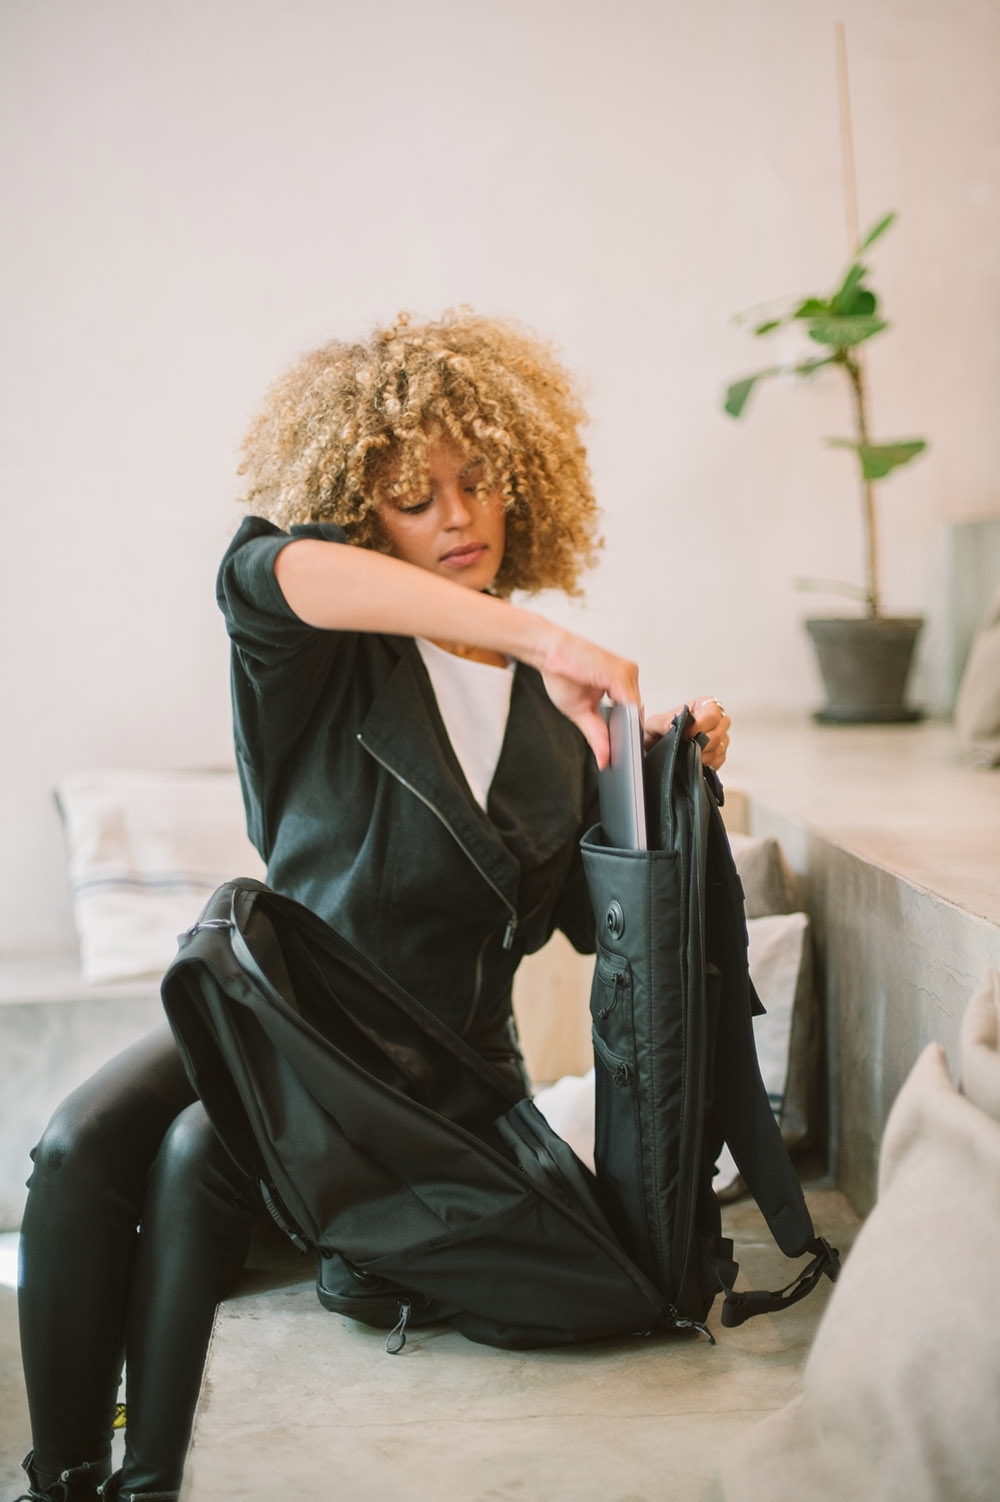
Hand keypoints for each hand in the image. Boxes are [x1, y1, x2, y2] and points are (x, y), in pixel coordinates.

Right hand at [539, 628, 640, 768]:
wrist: (548, 651)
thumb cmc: (561, 673)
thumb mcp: (581, 711)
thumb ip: (596, 735)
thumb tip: (603, 759)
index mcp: (620, 683)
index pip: (632, 714)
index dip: (626, 735)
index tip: (621, 752)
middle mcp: (627, 675)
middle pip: (636, 714)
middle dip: (625, 733)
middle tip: (615, 751)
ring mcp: (627, 673)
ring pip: (635, 711)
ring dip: (625, 727)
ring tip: (612, 741)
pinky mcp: (621, 674)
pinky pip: (630, 703)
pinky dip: (625, 720)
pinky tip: (616, 728)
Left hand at [643, 695, 730, 770]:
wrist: (652, 752)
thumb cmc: (655, 735)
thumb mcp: (653, 725)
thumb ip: (663, 723)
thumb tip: (674, 725)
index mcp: (701, 706)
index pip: (712, 714)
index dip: (700, 726)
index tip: (686, 734)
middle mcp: (713, 720)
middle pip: (718, 732)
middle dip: (700, 742)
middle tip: (685, 747)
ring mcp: (718, 737)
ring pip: (719, 747)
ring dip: (702, 754)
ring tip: (686, 754)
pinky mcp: (718, 754)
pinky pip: (719, 760)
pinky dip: (706, 763)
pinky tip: (693, 761)